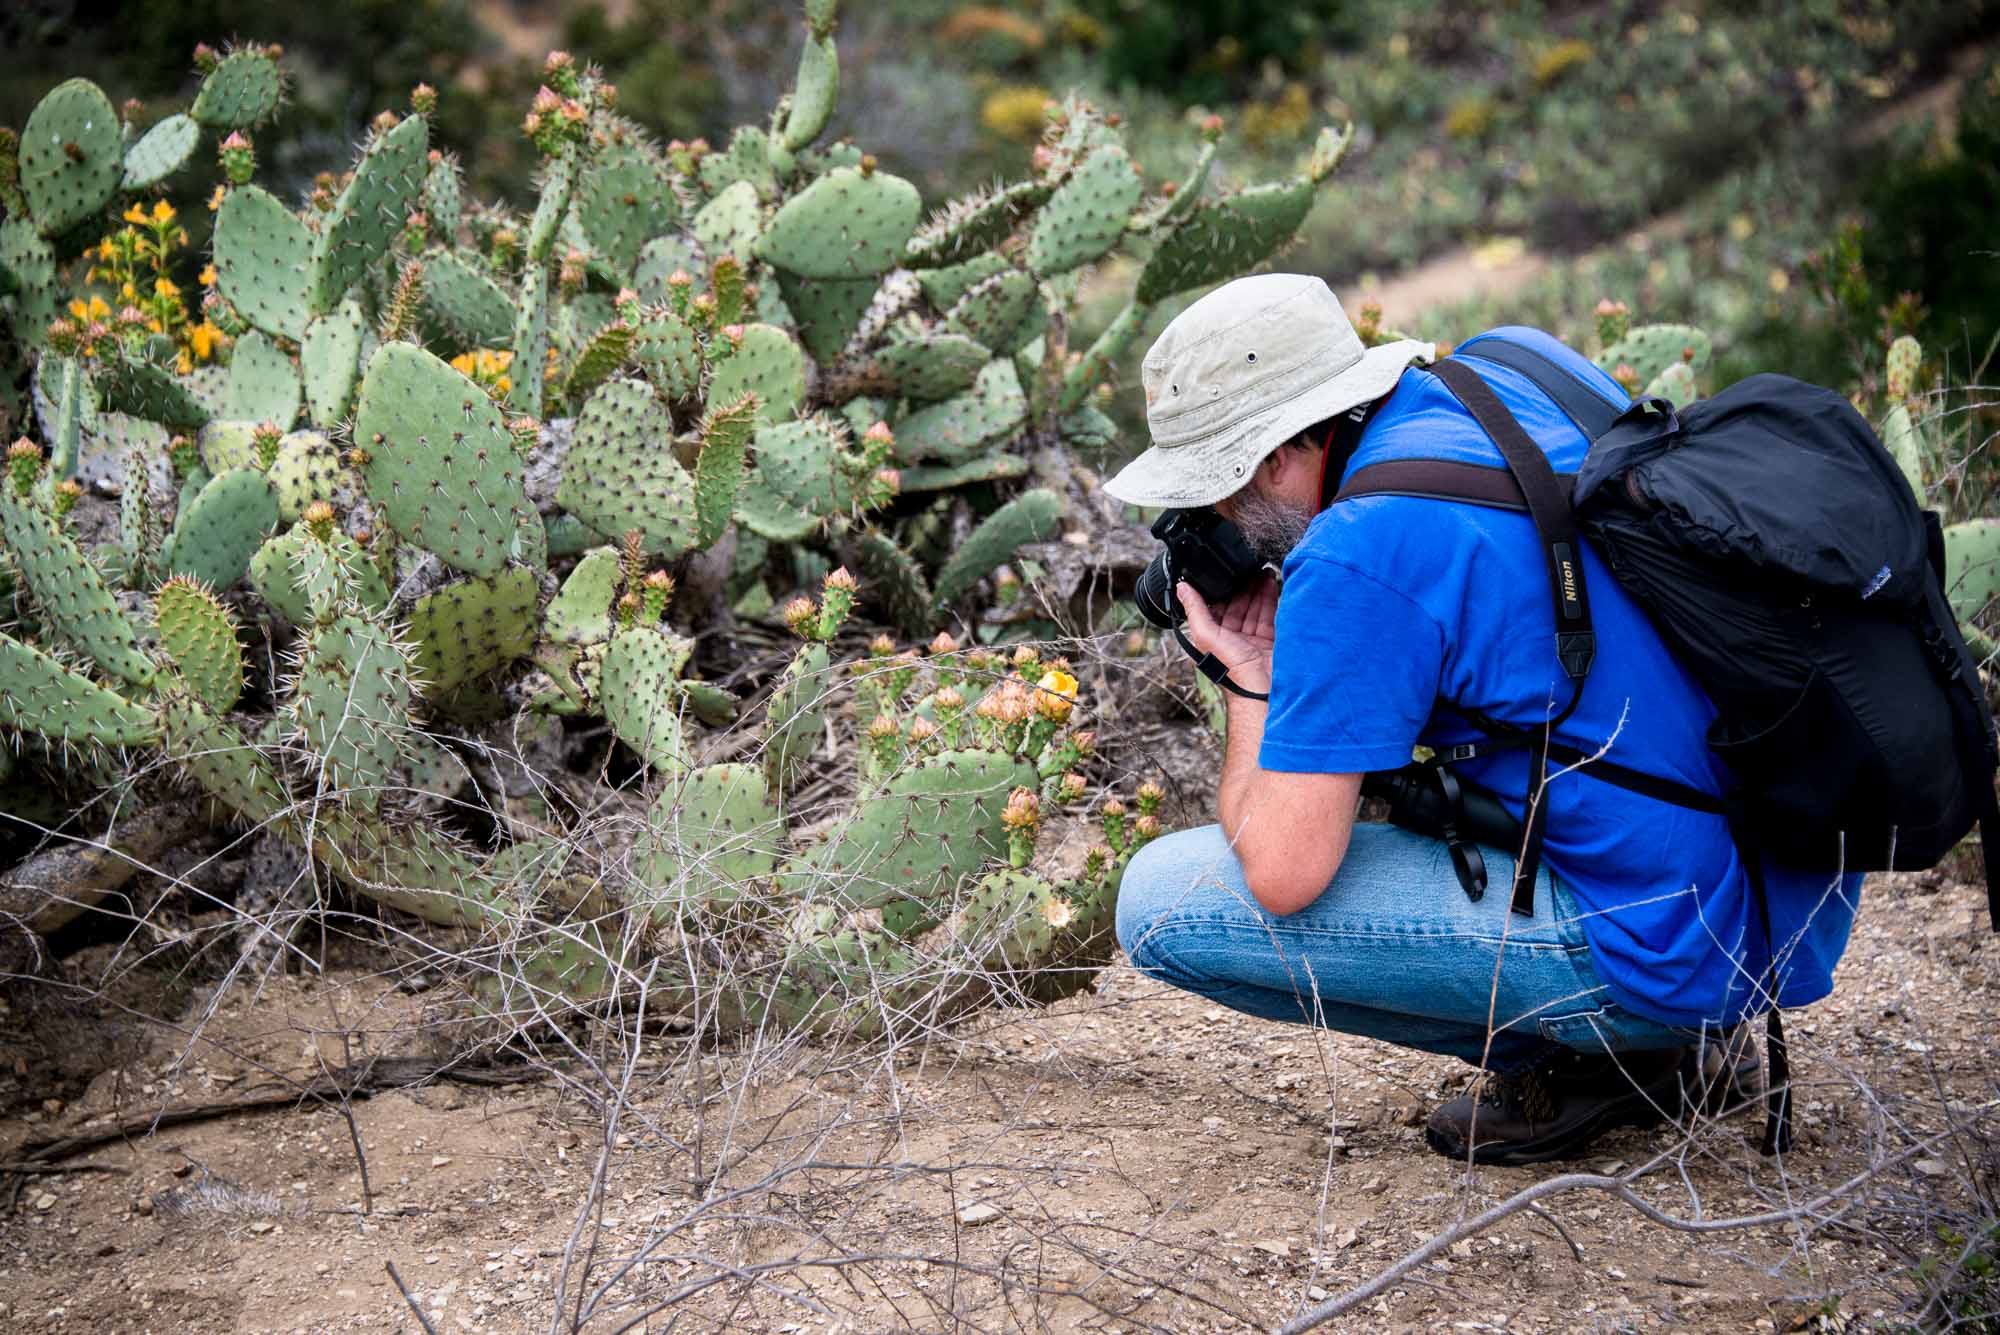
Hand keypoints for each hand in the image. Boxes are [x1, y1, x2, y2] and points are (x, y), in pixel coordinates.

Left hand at [1177, 573, 1277, 696]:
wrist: (1262, 689)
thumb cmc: (1232, 670)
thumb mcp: (1208, 636)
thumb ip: (1195, 611)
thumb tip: (1181, 588)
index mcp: (1213, 637)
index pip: (1218, 607)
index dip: (1224, 589)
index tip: (1230, 572)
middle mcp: (1231, 638)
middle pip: (1239, 605)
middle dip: (1246, 587)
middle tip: (1252, 567)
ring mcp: (1251, 640)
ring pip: (1254, 609)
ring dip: (1259, 590)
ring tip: (1265, 571)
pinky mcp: (1268, 641)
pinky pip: (1269, 617)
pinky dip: (1271, 601)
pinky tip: (1273, 585)